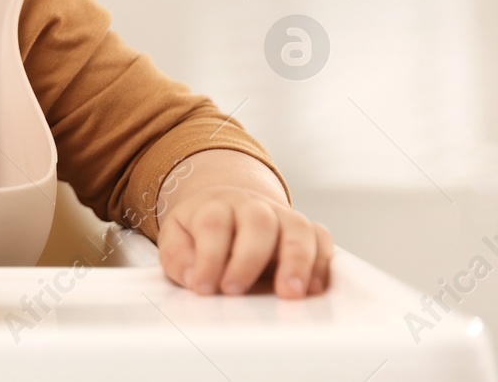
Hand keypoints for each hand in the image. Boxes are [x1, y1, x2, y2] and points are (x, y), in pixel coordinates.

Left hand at [155, 151, 333, 297]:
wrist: (228, 210)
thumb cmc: (200, 232)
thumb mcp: (176, 240)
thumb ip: (178, 257)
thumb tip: (193, 276)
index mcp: (216, 206)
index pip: (214, 224)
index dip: (208, 257)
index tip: (202, 288)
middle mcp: (253, 206)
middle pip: (258, 222)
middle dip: (248, 259)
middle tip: (235, 291)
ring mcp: (283, 217)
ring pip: (297, 228)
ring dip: (296, 261)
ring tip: (289, 293)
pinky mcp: (306, 232)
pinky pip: (322, 239)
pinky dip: (322, 262)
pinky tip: (314, 288)